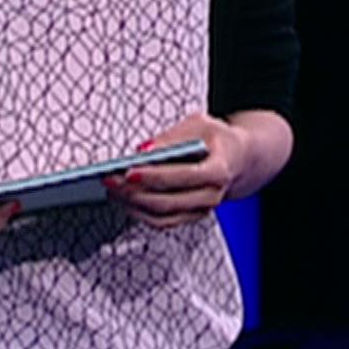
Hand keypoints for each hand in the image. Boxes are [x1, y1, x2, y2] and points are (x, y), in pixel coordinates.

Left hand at [105, 113, 249, 228]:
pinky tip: (124, 199)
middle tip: (111, 179)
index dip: (154, 175)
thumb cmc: (216, 139)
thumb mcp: (199, 125)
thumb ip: (171, 137)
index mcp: (219, 170)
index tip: (129, 170)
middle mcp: (212, 195)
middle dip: (134, 192)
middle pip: (168, 201)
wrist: (236, 158)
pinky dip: (139, 213)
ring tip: (112, 189)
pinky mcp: (189, 216)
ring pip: (162, 216)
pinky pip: (161, 222)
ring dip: (132, 204)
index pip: (183, 176)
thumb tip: (143, 151)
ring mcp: (201, 209)